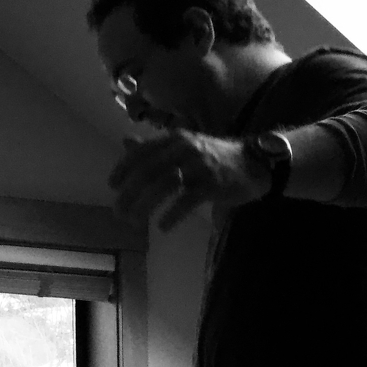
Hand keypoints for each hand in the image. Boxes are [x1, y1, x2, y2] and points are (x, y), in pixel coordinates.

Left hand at [109, 131, 267, 230]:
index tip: (112, 186)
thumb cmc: (214, 158)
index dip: (124, 168)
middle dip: (129, 193)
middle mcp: (184, 149)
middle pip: (148, 171)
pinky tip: (162, 227)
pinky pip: (186, 200)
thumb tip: (126, 142)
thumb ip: (155, 147)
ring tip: (134, 221)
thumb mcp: (183, 146)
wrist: (254, 163)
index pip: (142, 152)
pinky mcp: (212, 184)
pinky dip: (172, 215)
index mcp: (175, 139)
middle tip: (118, 212)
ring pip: (163, 185)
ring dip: (145, 205)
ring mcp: (198, 166)